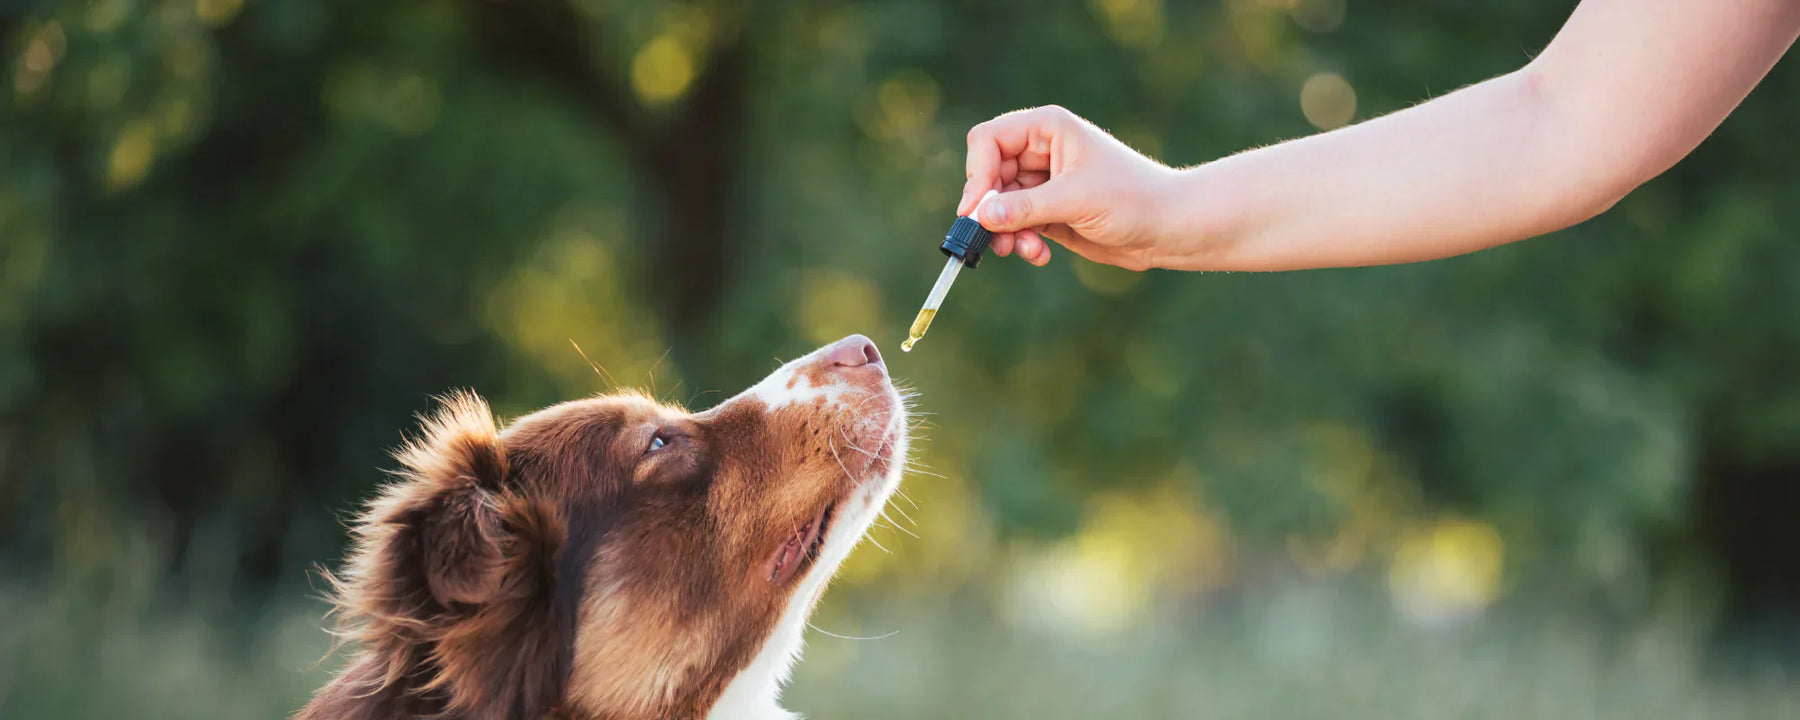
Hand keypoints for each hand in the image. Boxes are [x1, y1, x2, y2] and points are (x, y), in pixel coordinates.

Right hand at [958, 105, 1177, 269]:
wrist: (1169, 228)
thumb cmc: (1132, 199)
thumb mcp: (1075, 200)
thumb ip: (1024, 207)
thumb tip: (979, 216)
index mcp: (1047, 129)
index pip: (989, 140)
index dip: (977, 174)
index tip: (976, 210)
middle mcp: (1041, 151)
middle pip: (988, 175)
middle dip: (989, 209)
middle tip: (993, 239)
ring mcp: (1043, 183)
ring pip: (998, 205)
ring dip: (1004, 231)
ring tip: (1022, 250)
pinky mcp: (1048, 211)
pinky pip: (1016, 225)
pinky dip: (1021, 241)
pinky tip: (1039, 255)